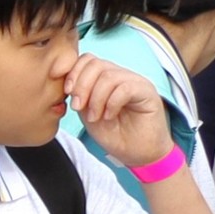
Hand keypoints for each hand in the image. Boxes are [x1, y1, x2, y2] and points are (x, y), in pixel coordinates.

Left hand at [58, 51, 176, 170]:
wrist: (137, 153)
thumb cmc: (114, 134)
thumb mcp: (88, 114)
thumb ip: (79, 96)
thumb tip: (66, 83)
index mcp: (105, 78)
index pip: (87, 60)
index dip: (73, 72)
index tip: (66, 93)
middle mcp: (121, 76)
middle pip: (96, 64)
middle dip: (81, 85)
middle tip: (78, 108)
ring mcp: (136, 82)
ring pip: (109, 76)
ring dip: (95, 98)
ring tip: (95, 117)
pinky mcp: (147, 92)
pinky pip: (126, 88)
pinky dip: (112, 103)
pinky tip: (109, 116)